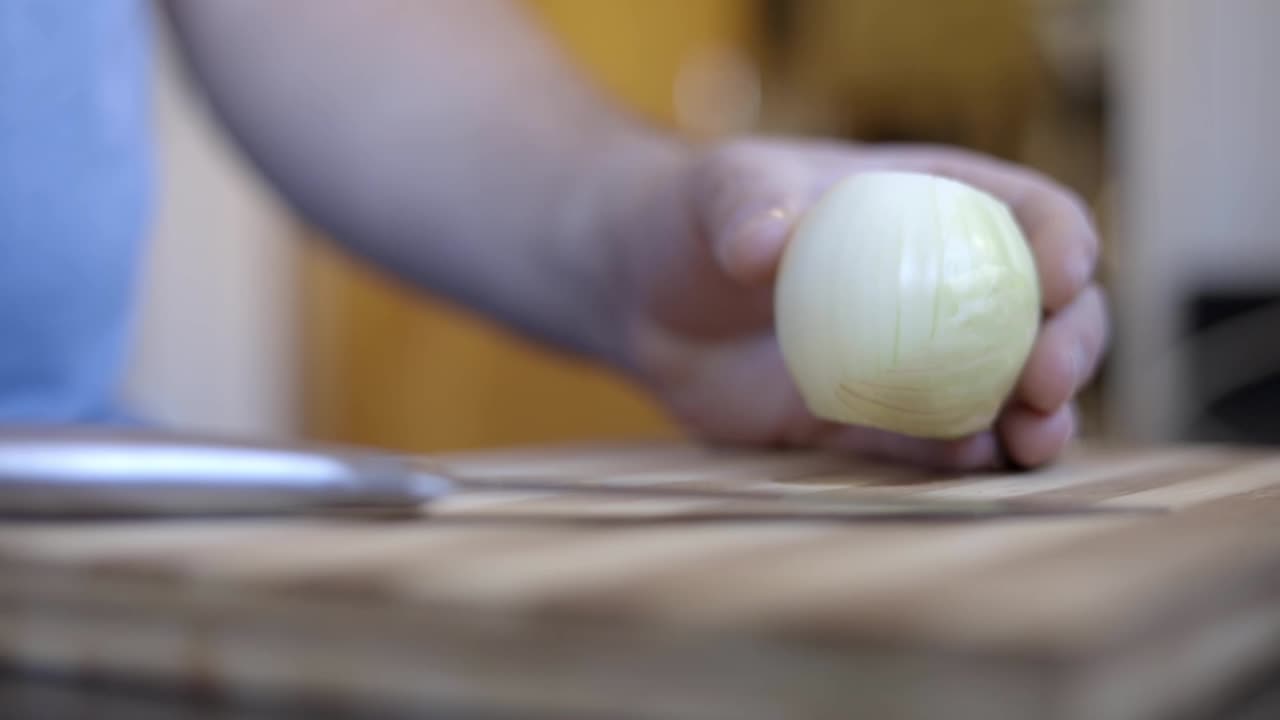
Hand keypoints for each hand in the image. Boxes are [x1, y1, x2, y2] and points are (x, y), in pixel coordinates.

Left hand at [612, 138, 1105, 469]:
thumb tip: (763, 247)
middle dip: (1072, 346)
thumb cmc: (697, 218)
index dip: (1065, 242)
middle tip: (1047, 381)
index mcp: (938, 205)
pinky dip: (960, 457)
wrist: (650, 300)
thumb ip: (745, 206)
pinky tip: (970, 465)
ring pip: (1005, 390)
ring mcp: (918, 359)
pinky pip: (932, 445)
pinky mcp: (875, 422)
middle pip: (1045, 314)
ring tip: (1036, 440)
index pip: (1030, 214)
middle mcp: (946, 285)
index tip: (1062, 278)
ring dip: (1038, 419)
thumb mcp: (723, 190)